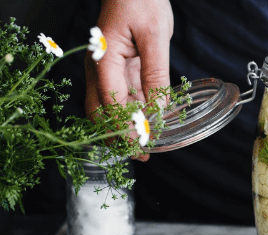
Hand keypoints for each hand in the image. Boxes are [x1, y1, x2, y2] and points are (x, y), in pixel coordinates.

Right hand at [84, 0, 173, 161]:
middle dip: (119, 137)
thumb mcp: (155, 36)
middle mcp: (101, 68)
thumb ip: (156, 74)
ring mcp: (108, 70)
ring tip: (147, 148)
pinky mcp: (120, 68)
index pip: (111, 104)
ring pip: (112, 108)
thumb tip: (158, 108)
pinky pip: (125, 96)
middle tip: (141, 156)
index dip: (126, 128)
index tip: (142, 146)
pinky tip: (151, 123)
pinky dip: (136, 112)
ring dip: (126, 128)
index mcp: (104, 60)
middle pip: (102, 112)